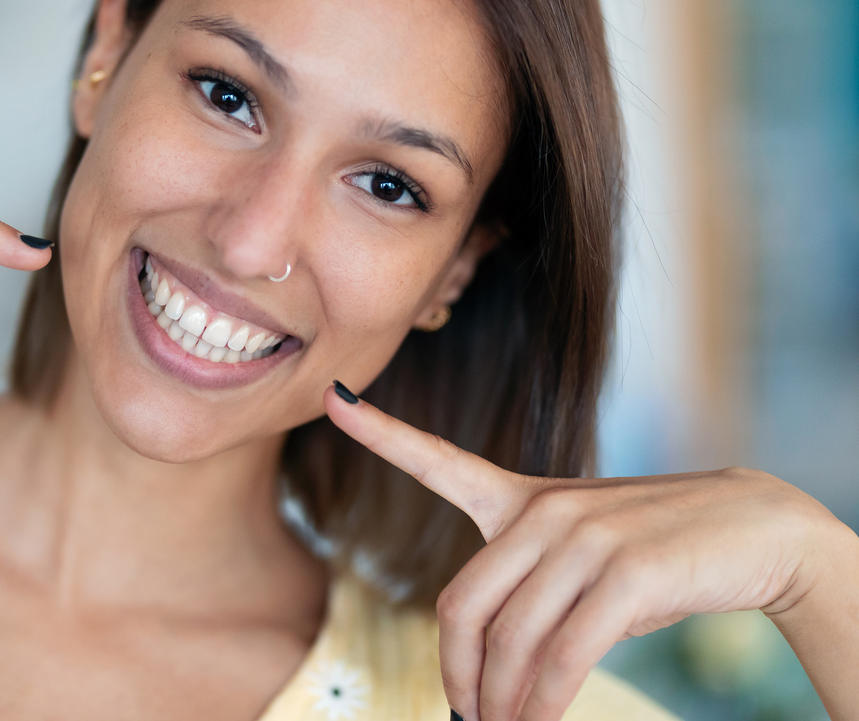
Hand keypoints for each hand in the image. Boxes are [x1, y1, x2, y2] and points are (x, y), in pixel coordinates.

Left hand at [324, 382, 849, 720]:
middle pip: (461, 606)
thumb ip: (527, 593)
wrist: (753, 529)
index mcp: (521, 497)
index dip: (381, 431)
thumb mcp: (580, 562)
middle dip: (458, 676)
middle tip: (469, 717)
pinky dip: (542, 704)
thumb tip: (492, 677)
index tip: (334, 398)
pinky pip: (561, 657)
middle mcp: (543, 510)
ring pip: (510, 642)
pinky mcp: (626, 573)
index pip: (438, 462)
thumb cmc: (653, 554)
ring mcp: (584, 537)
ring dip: (503, 705)